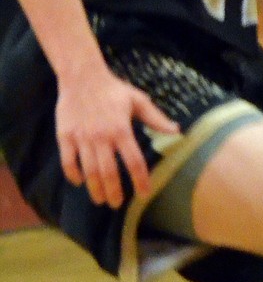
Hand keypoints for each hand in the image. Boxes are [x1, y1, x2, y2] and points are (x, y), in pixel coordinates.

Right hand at [56, 70, 177, 208]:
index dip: (140, 180)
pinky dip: (73, 174)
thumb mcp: (138, 100)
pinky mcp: (65, 135)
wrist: (82, 76)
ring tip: (100, 200)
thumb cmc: (113, 89)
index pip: (134, 162)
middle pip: (109, 172)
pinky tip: (79, 181)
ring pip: (88, 170)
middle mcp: (102, 137)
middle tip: (117, 205)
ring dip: (95, 188)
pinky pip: (68, 160)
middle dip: (114, 192)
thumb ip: (156, 119)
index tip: (143, 194)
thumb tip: (177, 131)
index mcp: (122, 130)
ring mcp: (82, 137)